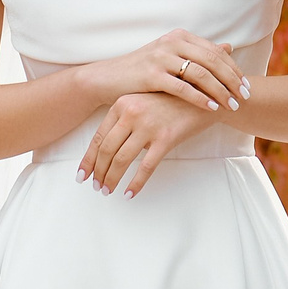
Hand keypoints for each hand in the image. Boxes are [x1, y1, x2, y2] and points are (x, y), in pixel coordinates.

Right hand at [80, 30, 250, 114]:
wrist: (107, 78)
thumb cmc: (142, 71)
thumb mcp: (172, 57)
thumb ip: (199, 53)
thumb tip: (229, 46)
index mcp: (180, 36)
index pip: (215, 51)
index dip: (234, 69)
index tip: (247, 86)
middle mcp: (172, 42)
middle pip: (212, 60)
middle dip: (232, 80)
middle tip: (245, 96)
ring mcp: (161, 57)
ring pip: (201, 73)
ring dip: (220, 90)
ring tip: (232, 104)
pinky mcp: (151, 74)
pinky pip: (182, 87)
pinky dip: (200, 98)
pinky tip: (211, 108)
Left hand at [81, 91, 219, 195]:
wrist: (205, 95)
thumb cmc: (173, 100)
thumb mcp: (143, 101)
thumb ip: (125, 118)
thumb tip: (106, 147)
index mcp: (122, 103)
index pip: (98, 137)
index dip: (88, 159)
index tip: (82, 175)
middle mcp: (132, 113)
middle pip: (106, 150)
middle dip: (98, 172)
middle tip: (96, 187)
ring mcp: (148, 126)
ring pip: (121, 160)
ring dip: (111, 179)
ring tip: (108, 191)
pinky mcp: (165, 139)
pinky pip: (145, 167)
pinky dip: (135, 184)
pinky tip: (129, 193)